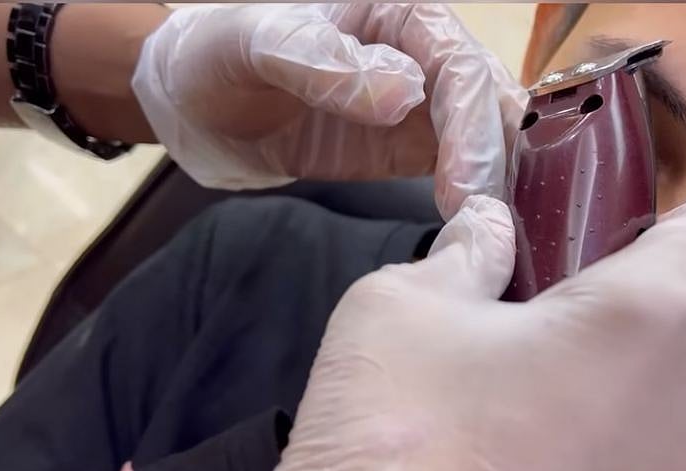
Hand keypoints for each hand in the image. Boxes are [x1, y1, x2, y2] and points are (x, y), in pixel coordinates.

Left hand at [132, 3, 526, 217]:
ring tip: (484, 233)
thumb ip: (325, 64)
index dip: (471, 125)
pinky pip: (458, 168)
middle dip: (491, 158)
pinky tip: (473, 230)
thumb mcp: (256, 46)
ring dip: (491, 181)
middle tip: (480, 219)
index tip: (464, 184)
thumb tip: (407, 95)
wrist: (193, 105)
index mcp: (400, 13)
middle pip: (486, 102)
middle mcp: (422, 54)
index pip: (459, 64)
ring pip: (484, 137)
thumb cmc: (218, 56)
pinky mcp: (409, 149)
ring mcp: (420, 105)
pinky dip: (473, 196)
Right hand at [218, 192, 685, 470]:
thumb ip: (469, 248)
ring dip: (674, 386)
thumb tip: (490, 225)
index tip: (624, 250)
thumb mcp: (403, 306)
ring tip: (580, 415)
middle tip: (584, 331)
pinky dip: (666, 461)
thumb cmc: (395, 444)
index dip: (679, 227)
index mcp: (661, 310)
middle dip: (675, 305)